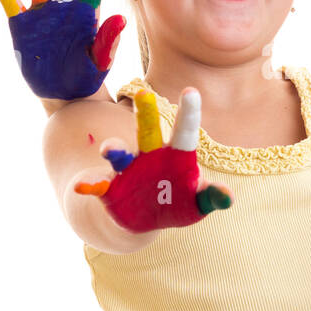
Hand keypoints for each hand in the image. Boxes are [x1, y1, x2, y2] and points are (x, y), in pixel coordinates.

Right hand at [73, 86, 232, 232]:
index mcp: (176, 156)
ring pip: (119, 154)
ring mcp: (127, 170)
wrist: (144, 219)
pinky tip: (82, 187)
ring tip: (110, 149)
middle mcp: (150, 156)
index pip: (185, 132)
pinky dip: (89, 185)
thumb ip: (211, 197)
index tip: (191, 91)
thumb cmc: (177, 203)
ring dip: (114, 150)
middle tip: (143, 94)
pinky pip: (97, 184)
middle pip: (147, 131)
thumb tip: (228, 198)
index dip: (188, 113)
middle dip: (145, 113)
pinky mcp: (108, 188)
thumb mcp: (197, 203)